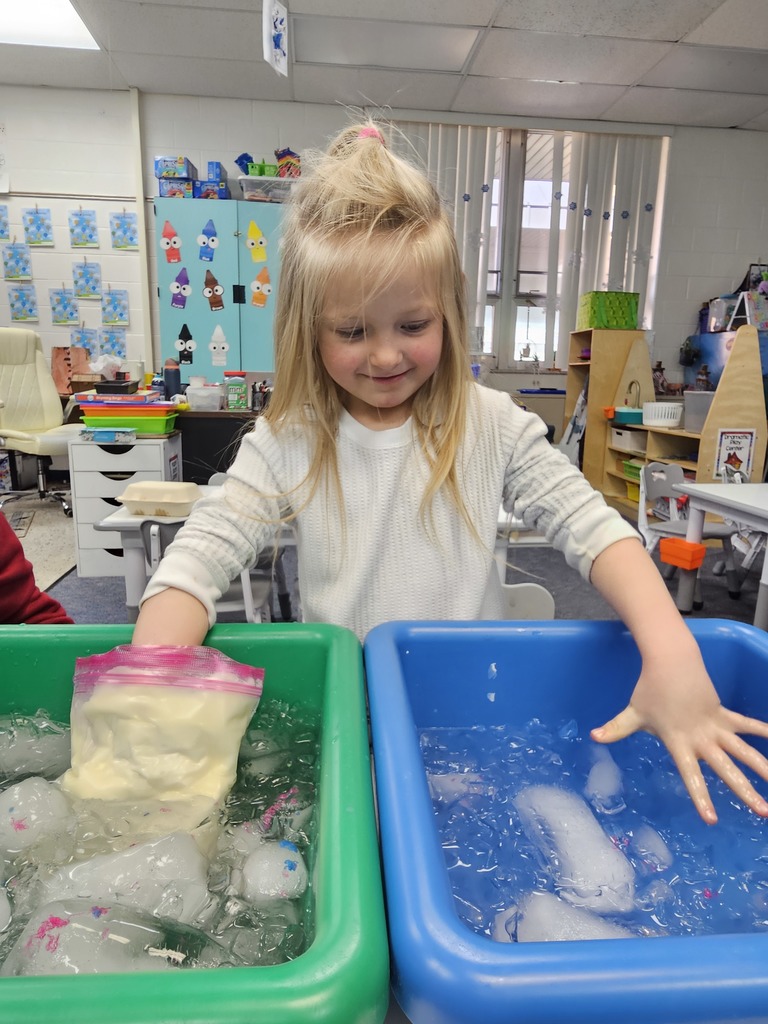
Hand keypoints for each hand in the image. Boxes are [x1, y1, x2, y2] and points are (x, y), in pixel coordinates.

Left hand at [591, 657, 767, 824]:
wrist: (671, 660)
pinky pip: (746, 725)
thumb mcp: (632, 713)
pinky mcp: (724, 713)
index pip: (690, 775)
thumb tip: (593, 737)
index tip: (711, 819)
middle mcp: (701, 738)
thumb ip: (616, 729)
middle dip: (744, 791)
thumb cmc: (649, 689)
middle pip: (726, 768)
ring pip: (744, 750)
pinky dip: (763, 731)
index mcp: (678, 743)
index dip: (701, 797)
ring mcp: (715, 725)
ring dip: (762, 768)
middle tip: (762, 812)